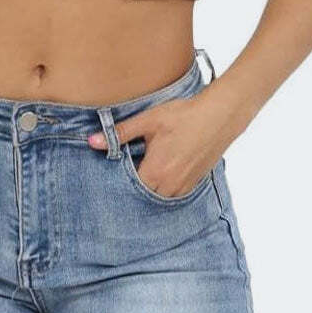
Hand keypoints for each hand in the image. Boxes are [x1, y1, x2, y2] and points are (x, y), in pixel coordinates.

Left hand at [87, 85, 232, 197]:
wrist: (218, 116)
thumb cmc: (183, 116)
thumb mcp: (148, 120)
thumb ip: (119, 133)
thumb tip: (92, 141)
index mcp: (154, 172)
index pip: (127, 189)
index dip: (117, 182)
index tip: (111, 174)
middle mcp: (168, 186)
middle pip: (142, 196)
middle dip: (132, 186)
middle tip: (126, 171)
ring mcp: (183, 187)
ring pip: (158, 196)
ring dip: (149, 187)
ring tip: (145, 168)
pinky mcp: (194, 184)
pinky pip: (172, 194)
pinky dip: (164, 186)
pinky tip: (163, 169)